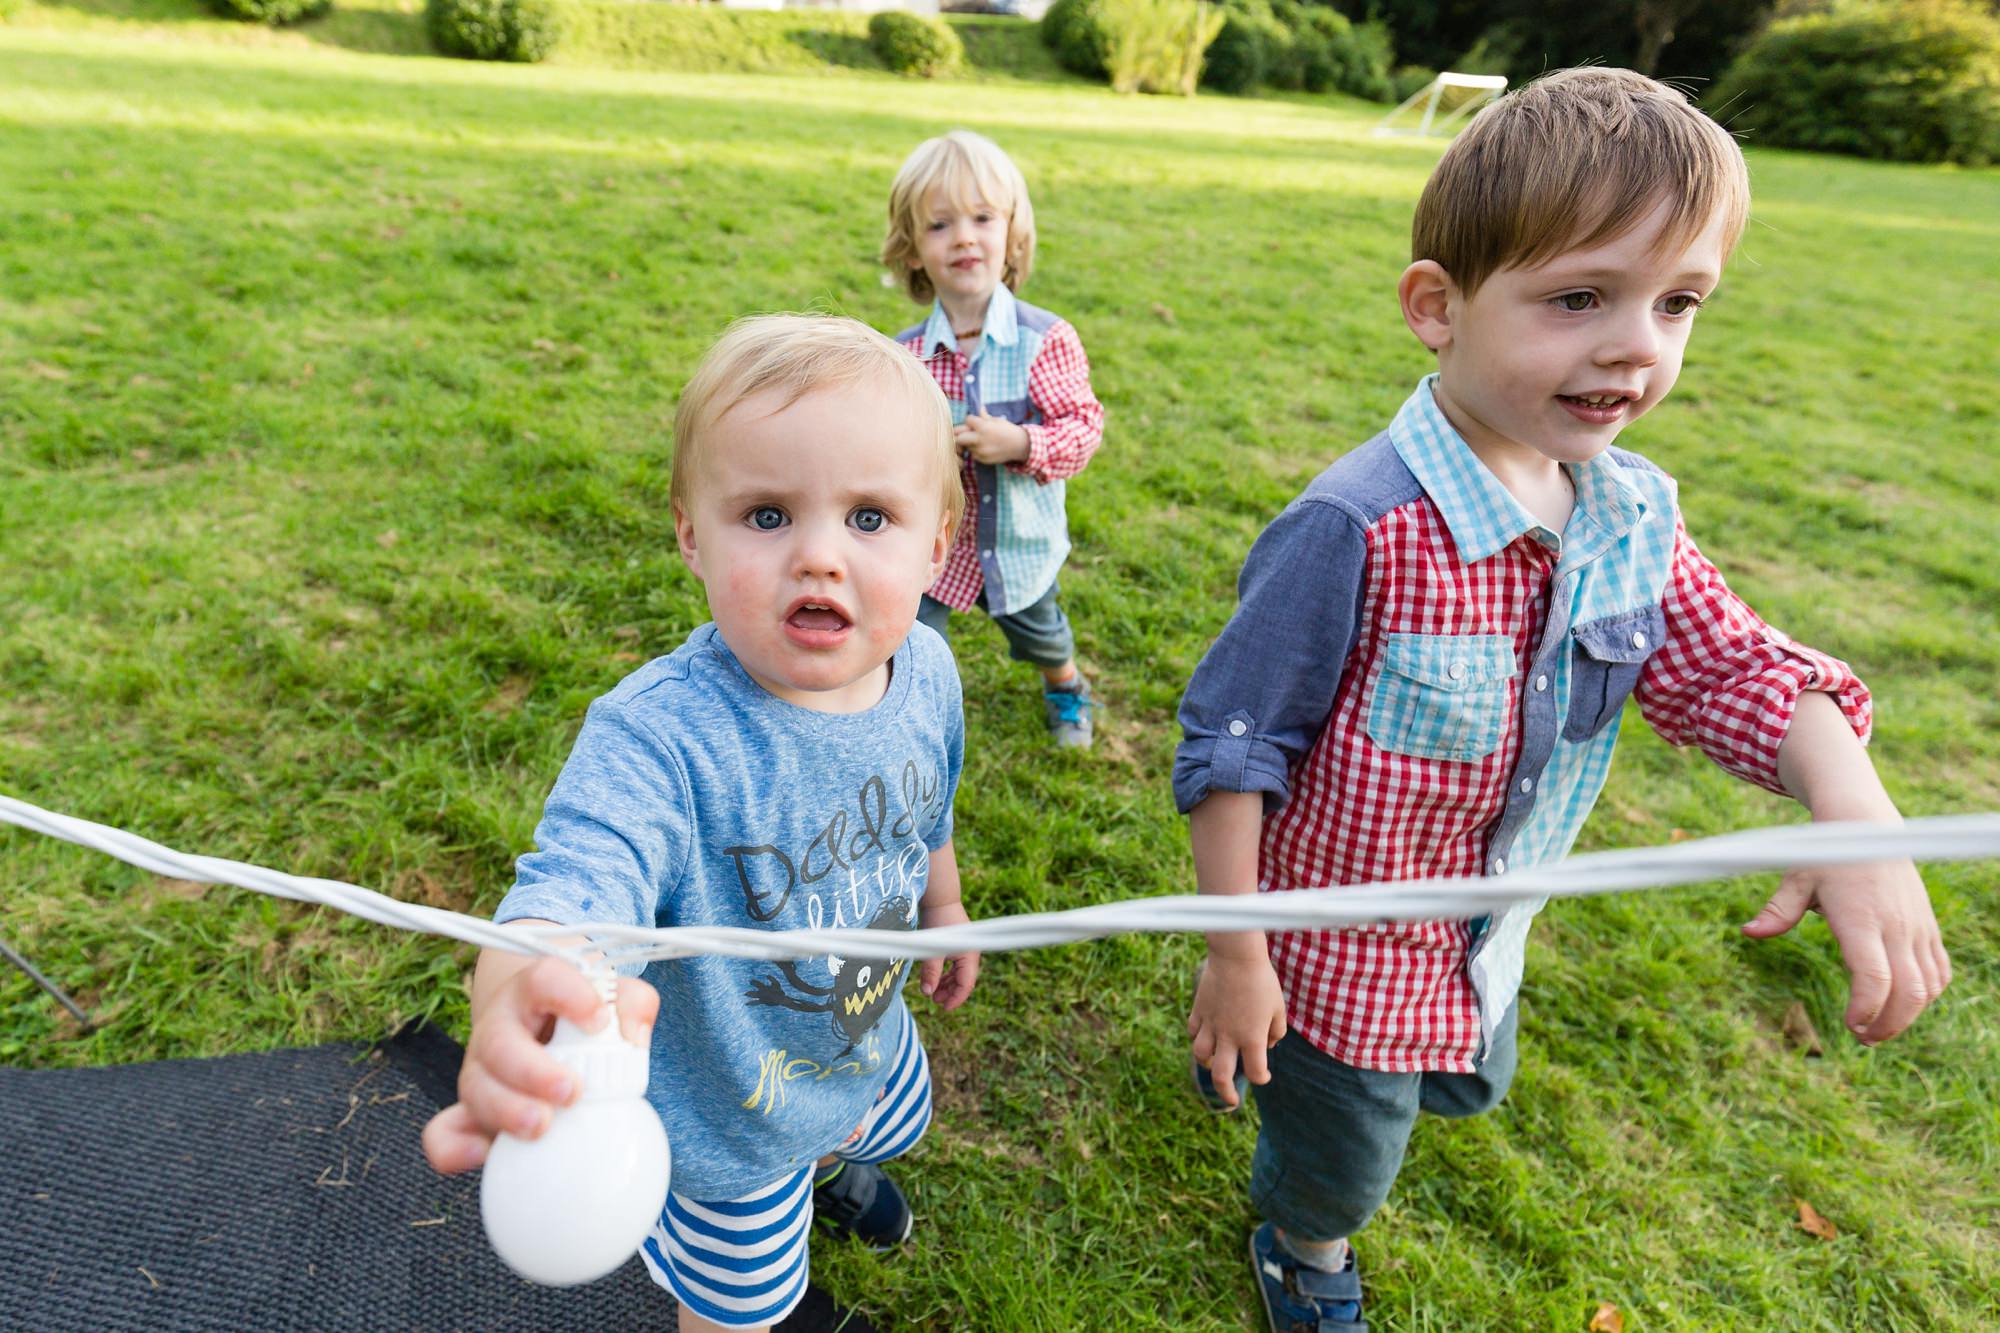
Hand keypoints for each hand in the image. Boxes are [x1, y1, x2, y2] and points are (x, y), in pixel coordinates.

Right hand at [421, 957, 657, 1173]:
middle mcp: (500, 1028)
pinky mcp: (470, 1113)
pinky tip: (482, 1155)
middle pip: (500, 1043)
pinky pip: (445, 1132)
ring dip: (506, 1109)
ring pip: (475, 1086)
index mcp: (534, 992)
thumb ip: (634, 1006)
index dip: (568, 995)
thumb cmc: (585, 1018)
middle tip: (571, 1092)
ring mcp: (481, 1071)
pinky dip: (454, 1147)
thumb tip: (633, 1037)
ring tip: (541, 1126)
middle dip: (533, 1071)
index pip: (544, 980)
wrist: (544, 1032)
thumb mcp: (615, 999)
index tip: (597, 1021)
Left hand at [917, 898, 980, 1009]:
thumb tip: (927, 993)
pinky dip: (945, 974)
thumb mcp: (933, 950)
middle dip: (950, 993)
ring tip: (933, 993)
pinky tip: (935, 979)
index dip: (956, 998)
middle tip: (934, 1001)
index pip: (966, 984)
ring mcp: (964, 950)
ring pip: (958, 974)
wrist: (939, 900)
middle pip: (963, 981)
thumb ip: (930, 972)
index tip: (944, 1009)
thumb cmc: (938, 923)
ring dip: (947, 984)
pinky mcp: (957, 946)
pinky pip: (954, 966)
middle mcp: (970, 955)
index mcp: (969, 957)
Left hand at [954, 413, 1030, 464]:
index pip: (967, 420)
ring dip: (968, 443)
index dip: (970, 420)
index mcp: (983, 426)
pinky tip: (984, 447)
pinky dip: (975, 451)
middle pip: (959, 437)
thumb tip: (980, 407)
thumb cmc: (1008, 430)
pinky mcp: (982, 459)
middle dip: (962, 434)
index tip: (975, 422)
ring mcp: (980, 451)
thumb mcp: (997, 420)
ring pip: (965, 446)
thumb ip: (985, 416)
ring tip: (978, 440)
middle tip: (968, 433)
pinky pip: (972, 454)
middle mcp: (980, 439)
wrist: (1019, 446)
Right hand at [1187, 950, 1286, 1108]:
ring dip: (1209, 1064)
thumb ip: (1276, 1031)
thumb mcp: (1278, 1007)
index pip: (1256, 1073)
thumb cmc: (1262, 981)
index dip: (1262, 1078)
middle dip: (1226, 1094)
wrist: (1236, 956)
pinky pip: (1192, 1032)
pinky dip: (1197, 1038)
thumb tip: (1267, 1045)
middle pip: (1222, 1077)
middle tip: (1232, 1100)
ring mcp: (1210, 1024)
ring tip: (1216, 1062)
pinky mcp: (1198, 1010)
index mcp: (1252, 1038)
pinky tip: (1205, 1036)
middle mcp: (1228, 1036)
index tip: (1265, 1075)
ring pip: (1201, 1055)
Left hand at [1742, 858, 1949, 1044]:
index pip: (1873, 975)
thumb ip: (1777, 911)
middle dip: (1888, 1024)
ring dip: (1908, 1015)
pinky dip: (1925, 994)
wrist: (1867, 827)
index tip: (1849, 1024)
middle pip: (1907, 991)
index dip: (1866, 1008)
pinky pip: (1939, 971)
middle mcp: (1895, 926)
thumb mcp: (1796, 878)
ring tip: (1878, 1026)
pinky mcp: (1928, 928)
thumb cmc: (1826, 856)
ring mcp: (1917, 928)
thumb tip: (1747, 933)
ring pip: (1928, 987)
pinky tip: (1901, 1003)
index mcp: (1861, 918)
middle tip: (1862, 1037)